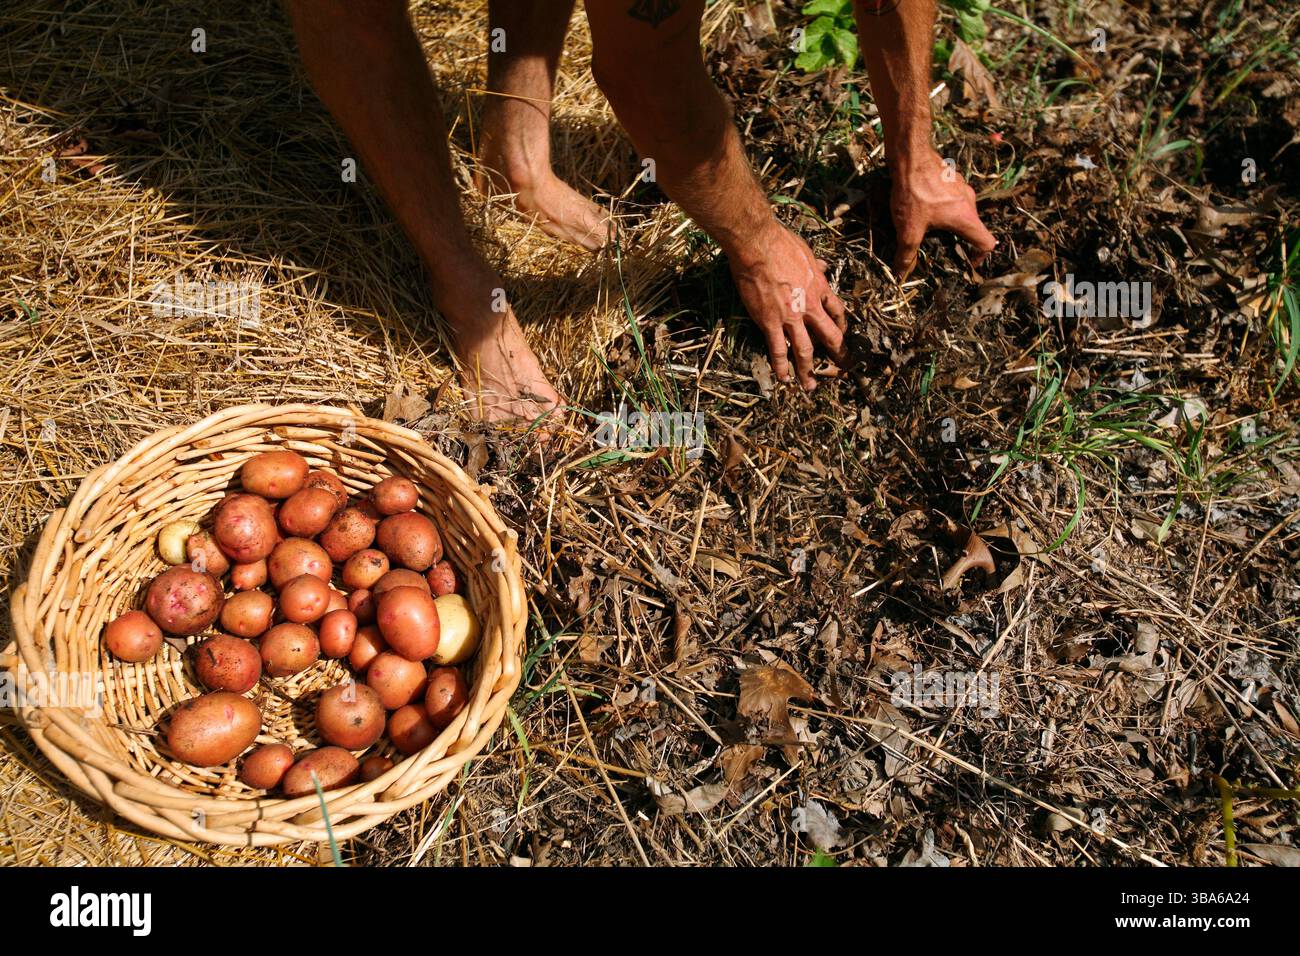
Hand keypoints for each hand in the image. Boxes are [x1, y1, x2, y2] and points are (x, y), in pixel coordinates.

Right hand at [729, 223, 846, 390]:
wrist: (758, 245)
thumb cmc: (780, 242)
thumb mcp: (807, 251)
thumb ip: (816, 264)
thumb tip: (824, 265)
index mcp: (820, 287)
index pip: (837, 312)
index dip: (841, 325)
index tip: (842, 333)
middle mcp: (810, 306)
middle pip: (829, 336)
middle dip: (839, 354)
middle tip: (844, 367)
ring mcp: (790, 317)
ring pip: (805, 350)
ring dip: (809, 370)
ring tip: (811, 385)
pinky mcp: (770, 322)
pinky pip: (777, 349)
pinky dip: (781, 366)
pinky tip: (784, 378)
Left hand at [890, 148, 995, 278]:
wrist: (911, 156)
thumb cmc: (914, 193)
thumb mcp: (909, 229)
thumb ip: (907, 253)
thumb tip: (901, 272)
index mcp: (966, 218)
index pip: (987, 243)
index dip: (979, 257)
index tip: (966, 262)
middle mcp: (970, 202)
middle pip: (973, 227)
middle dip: (959, 240)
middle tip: (941, 247)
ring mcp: (962, 187)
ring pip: (962, 211)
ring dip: (950, 222)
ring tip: (929, 227)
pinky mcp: (952, 177)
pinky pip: (952, 197)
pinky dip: (943, 206)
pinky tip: (924, 206)